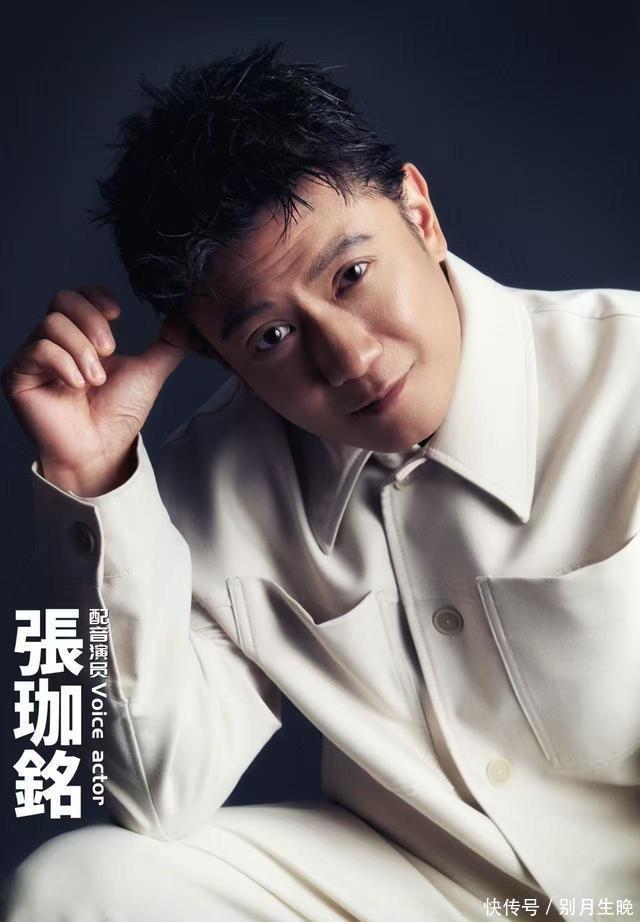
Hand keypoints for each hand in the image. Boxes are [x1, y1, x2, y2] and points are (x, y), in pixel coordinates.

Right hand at [1, 285, 190, 494]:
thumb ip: (169, 342)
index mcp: (80, 336)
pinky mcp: (17, 376)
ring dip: (82, 351)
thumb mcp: (149, 371)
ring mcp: (34, 358)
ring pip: (51, 324)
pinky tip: (77, 386)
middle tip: (110, 351)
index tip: (118, 312)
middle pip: (62, 300)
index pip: (79, 295)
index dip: (96, 296)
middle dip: (91, 320)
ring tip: (95, 380)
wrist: (102, 450)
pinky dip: (63, 364)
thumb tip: (184, 315)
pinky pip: (37, 350)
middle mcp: (54, 342)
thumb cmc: (118, 415)